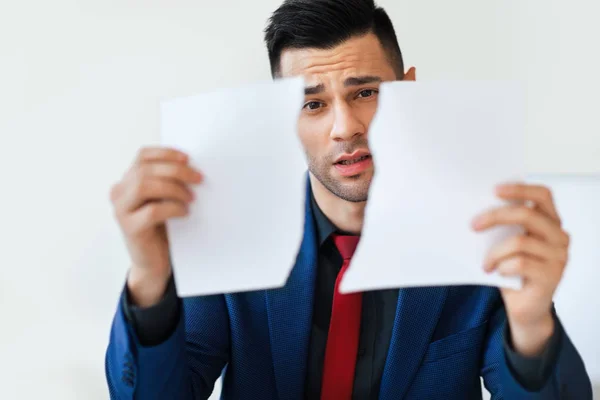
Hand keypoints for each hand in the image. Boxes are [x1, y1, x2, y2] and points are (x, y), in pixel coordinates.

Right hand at [110, 147, 201, 306]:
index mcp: (127, 181)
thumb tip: (192, 166)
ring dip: (173, 189)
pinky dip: (172, 208)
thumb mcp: (164, 199)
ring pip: (144, 186)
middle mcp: (119, 192)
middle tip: (198, 179)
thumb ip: (168, 182)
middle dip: (176, 171)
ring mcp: (121, 210)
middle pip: (145, 170)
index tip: (187, 158)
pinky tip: (184, 213)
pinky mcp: (129, 228)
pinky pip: (152, 211)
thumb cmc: (162, 227)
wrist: (153, 261)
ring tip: (191, 198)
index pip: (142, 157)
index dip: (165, 153)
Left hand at [472, 183, 569, 355]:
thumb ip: (503, 227)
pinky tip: (496, 273)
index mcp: (550, 221)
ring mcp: (558, 256)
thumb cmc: (513, 270)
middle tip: (473, 225)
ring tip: (485, 263)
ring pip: (519, 241)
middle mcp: (559, 236)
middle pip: (527, 214)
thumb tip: (475, 212)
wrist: (524, 306)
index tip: (494, 190)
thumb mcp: (507, 243)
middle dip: (495, 217)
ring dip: (494, 252)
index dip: (520, 189)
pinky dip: (502, 267)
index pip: (542, 195)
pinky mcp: (552, 276)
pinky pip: (520, 263)